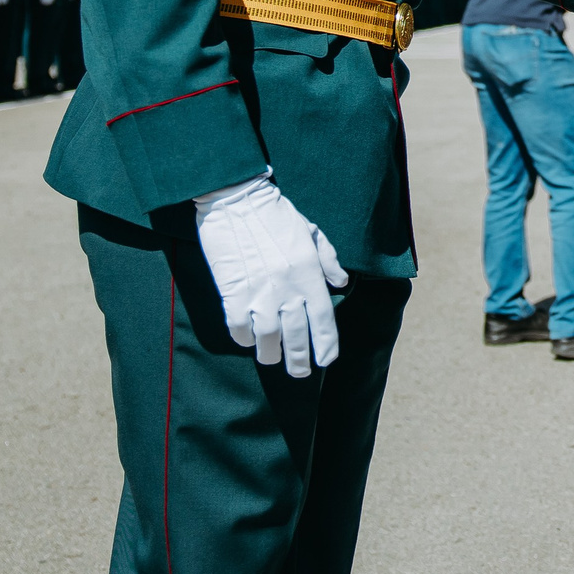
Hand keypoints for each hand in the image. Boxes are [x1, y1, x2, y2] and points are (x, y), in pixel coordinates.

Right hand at [193, 171, 348, 376]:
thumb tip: (341, 281)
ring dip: (270, 353)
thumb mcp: (311, 232)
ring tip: (272, 358)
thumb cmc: (276, 214)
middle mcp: (286, 288)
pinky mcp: (232, 292)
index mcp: (308, 273)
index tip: (326, 360)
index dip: (326, 344)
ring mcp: (258, 292)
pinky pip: (239, 326)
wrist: (237, 200)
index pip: (323, 318)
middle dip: (299, 360)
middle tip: (299, 373)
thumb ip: (328, 260)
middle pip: (296, 335)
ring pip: (267, 338)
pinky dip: (244, 337)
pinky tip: (248, 339)